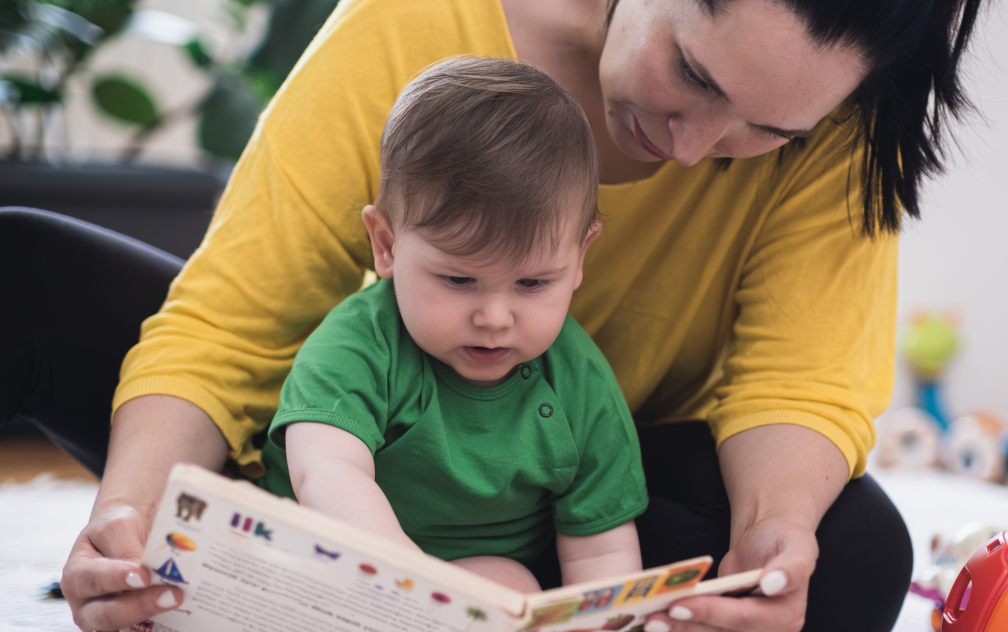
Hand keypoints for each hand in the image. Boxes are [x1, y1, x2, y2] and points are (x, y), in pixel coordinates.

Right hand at [61, 503, 182, 631]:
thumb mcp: (118, 526)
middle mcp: (85, 603)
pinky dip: (157, 624)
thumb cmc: (118, 531)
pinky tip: (179, 613)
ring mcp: (102, 619)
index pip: (94, 579)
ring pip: (121, 627)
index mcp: (77, 574)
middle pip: (106, 614)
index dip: (118, 579)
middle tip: (171, 594)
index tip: (144, 576)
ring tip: (176, 601)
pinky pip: (138, 629)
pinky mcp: (125, 625)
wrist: (125, 537)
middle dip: (140, 606)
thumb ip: (126, 547)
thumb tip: (145, 570)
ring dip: (152, 616)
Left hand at [643, 518, 817, 631]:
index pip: (745, 618)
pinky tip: (657, 619)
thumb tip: (773, 584)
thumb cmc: (783, 538)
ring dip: (679, 630)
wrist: (767, 540)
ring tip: (650, 621)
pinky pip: (703, 628)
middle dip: (688, 625)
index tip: (680, 605)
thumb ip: (792, 565)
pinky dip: (680, 625)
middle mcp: (766, 630)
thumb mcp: (797, 543)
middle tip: (655, 618)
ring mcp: (744, 630)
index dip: (712, 613)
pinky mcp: (725, 626)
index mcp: (786, 615)